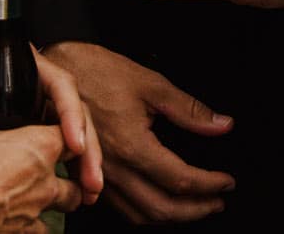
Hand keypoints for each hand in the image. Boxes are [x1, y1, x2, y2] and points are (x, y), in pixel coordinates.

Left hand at [0, 4, 103, 203]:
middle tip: (91, 182)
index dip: (71, 115)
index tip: (75, 144)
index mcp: (27, 64)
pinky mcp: (26, 120)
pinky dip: (63, 163)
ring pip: (67, 130)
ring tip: (89, 192)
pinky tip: (70, 187)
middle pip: (72, 113)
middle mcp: (37, 84)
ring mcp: (34, 102)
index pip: (61, 85)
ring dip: (81, 160)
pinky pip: (51, 141)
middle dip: (87, 148)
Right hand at [0, 107, 77, 233]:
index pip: (71, 135)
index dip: (70, 133)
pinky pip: (36, 232)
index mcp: (39, 147)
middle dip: (76, 177)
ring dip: (58, 203)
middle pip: (77, 180)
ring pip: (64, 209)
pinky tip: (16, 219)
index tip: (62, 134)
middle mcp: (44, 183)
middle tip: (64, 172)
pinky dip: (31, 226)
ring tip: (44, 197)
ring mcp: (32, 214)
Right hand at [45, 41, 234, 224]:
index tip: (227, 181)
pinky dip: (146, 212)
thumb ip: (188, 110)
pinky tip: (159, 200)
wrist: (57, 68)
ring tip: (195, 205)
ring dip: (172, 216)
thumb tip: (222, 125)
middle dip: (196, 210)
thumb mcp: (150, 83)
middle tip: (217, 201)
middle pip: (162, 208)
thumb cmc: (98, 71)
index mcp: (132, 146)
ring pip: (140, 215)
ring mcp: (98, 176)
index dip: (209, 184)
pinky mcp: (88, 175)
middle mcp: (114, 169)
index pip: (180, 180)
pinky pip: (121, 207)